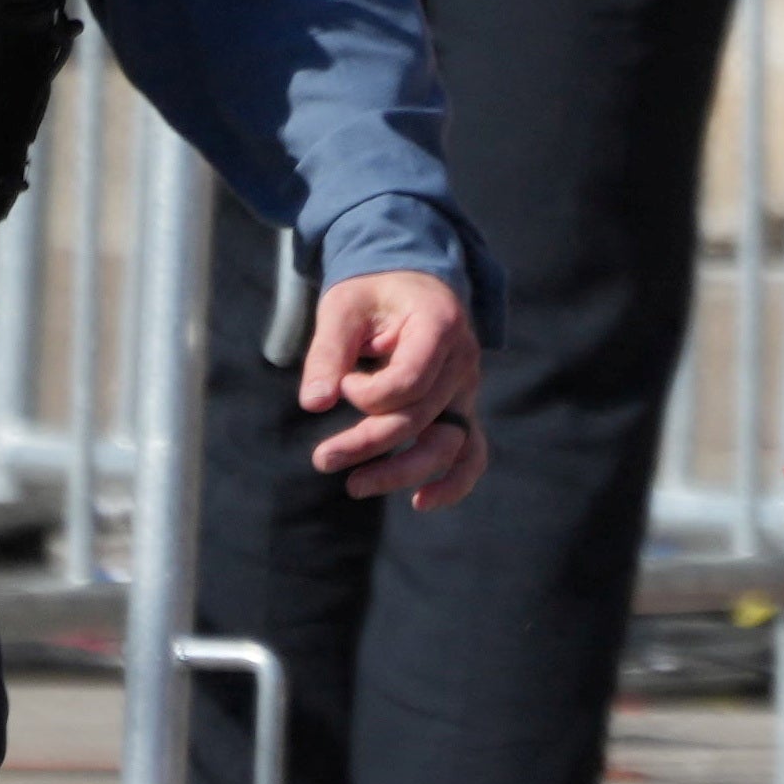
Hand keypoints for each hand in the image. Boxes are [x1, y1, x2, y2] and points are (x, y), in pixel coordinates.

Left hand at [296, 270, 488, 508]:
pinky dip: (453, 481)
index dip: (368, 394)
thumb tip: (314, 404)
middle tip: (321, 459)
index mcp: (440, 325)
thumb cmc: (372, 292)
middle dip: (368, 443)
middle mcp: (463, 360)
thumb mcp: (342, 309)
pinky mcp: (460, 409)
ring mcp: (467, 388)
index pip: (410, 382)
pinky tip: (422, 502)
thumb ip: (328, 353)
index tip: (342, 381)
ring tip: (354, 486)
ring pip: (448, 444)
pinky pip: (470, 452)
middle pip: (421, 418)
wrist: (408, 281)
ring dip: (402, 471)